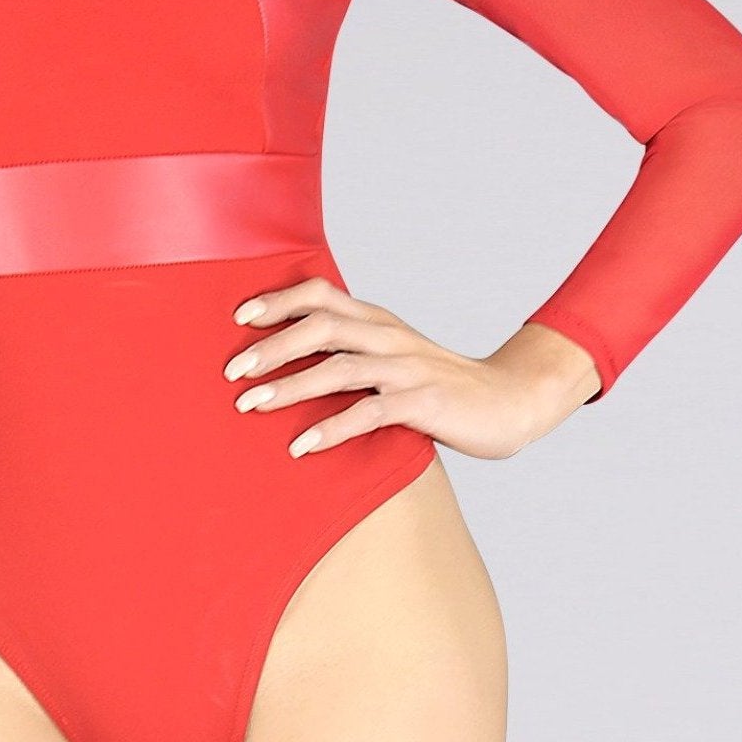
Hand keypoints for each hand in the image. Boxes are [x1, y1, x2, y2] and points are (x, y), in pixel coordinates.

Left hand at [222, 279, 601, 461]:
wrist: (508, 402)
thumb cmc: (439, 387)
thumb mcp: (393, 359)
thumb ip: (351, 354)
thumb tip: (288, 365)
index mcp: (379, 322)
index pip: (321, 295)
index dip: (278, 301)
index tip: (238, 317)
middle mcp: (390, 338)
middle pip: (322, 327)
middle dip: (272, 347)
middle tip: (232, 371)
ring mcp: (407, 369)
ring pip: (340, 368)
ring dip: (291, 386)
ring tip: (252, 406)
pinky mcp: (423, 403)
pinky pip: (370, 413)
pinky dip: (332, 429)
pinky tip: (302, 446)